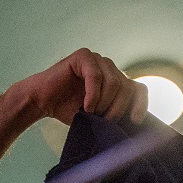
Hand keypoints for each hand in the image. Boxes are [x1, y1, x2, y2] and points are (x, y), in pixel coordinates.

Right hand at [14, 48, 148, 125]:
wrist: (42, 102)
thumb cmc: (68, 109)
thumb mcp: (98, 115)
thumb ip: (114, 113)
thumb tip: (134, 126)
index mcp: (115, 79)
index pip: (139, 88)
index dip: (140, 104)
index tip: (134, 121)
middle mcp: (109, 67)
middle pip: (126, 87)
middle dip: (116, 108)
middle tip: (102, 120)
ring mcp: (97, 59)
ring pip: (113, 82)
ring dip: (103, 103)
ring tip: (91, 113)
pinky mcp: (83, 56)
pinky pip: (96, 76)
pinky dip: (93, 95)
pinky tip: (85, 106)